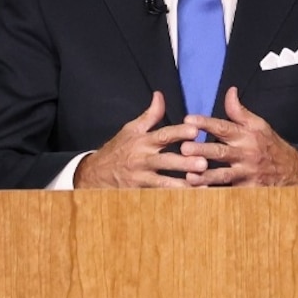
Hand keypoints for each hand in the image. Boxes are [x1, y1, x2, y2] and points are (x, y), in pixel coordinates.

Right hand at [73, 93, 209, 188]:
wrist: (94, 174)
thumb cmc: (118, 149)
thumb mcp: (131, 129)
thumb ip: (150, 115)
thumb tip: (160, 95)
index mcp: (143, 141)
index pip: (163, 135)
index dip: (178, 133)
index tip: (195, 131)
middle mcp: (142, 159)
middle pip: (166, 161)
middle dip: (184, 163)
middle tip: (203, 163)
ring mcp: (141, 178)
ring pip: (164, 183)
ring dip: (183, 185)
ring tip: (202, 187)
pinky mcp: (139, 193)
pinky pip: (158, 197)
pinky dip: (173, 200)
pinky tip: (190, 202)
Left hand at [182, 88, 297, 187]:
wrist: (292, 171)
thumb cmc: (270, 145)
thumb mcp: (258, 125)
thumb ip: (239, 111)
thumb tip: (230, 91)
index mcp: (245, 136)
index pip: (223, 127)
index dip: (206, 123)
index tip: (188, 120)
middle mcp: (245, 154)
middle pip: (220, 152)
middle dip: (202, 150)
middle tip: (184, 148)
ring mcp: (246, 174)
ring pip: (223, 176)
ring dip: (205, 176)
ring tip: (188, 176)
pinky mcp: (247, 190)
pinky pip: (229, 192)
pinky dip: (215, 194)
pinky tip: (200, 195)